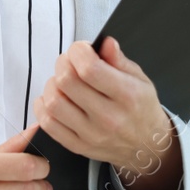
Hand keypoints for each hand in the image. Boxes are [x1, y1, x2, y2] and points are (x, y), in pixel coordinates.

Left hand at [32, 37, 175, 185]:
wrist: (146, 146)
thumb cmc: (141, 107)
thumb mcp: (140, 79)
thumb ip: (119, 60)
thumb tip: (105, 43)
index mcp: (127, 95)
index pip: (89, 68)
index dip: (78, 52)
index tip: (81, 49)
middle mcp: (108, 117)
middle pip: (67, 82)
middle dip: (63, 64)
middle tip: (71, 63)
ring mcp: (91, 134)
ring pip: (53, 102)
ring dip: (53, 85)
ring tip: (63, 82)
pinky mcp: (77, 146)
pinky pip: (48, 124)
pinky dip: (43, 106)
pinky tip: (55, 98)